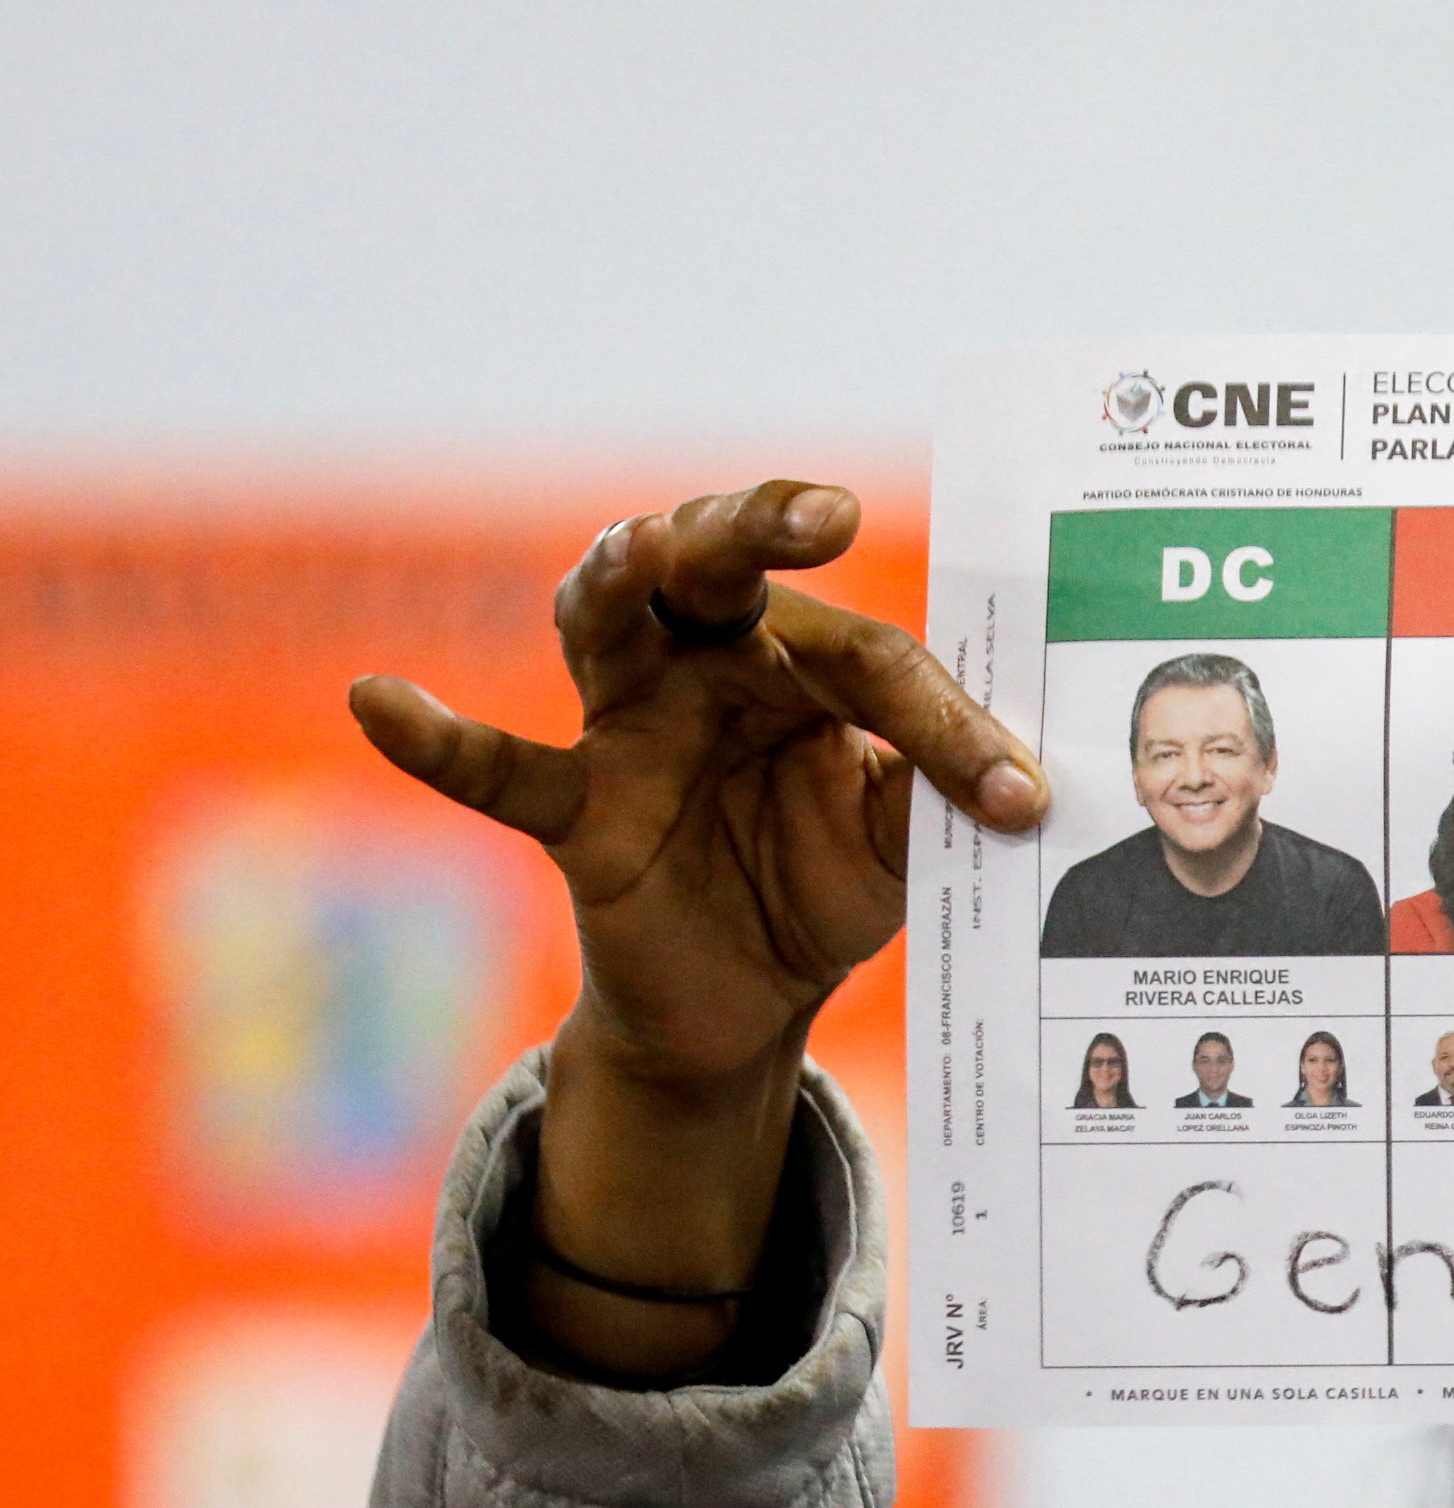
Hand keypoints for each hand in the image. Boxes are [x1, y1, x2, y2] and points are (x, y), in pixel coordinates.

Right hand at [350, 483, 1043, 1373]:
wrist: (753, 996)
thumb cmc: (825, 879)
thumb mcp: (900, 844)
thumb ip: (939, 800)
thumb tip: (1021, 796)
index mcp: (798, 656)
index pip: (873, 660)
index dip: (950, 729)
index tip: (1019, 801)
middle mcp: (706, 662)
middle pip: (714, 562)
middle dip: (758, 523)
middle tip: (828, 511)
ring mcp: (630, 728)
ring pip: (607, 623)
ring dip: (619, 579)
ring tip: (634, 553)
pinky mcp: (578, 811)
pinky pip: (499, 773)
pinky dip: (437, 740)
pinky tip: (378, 700)